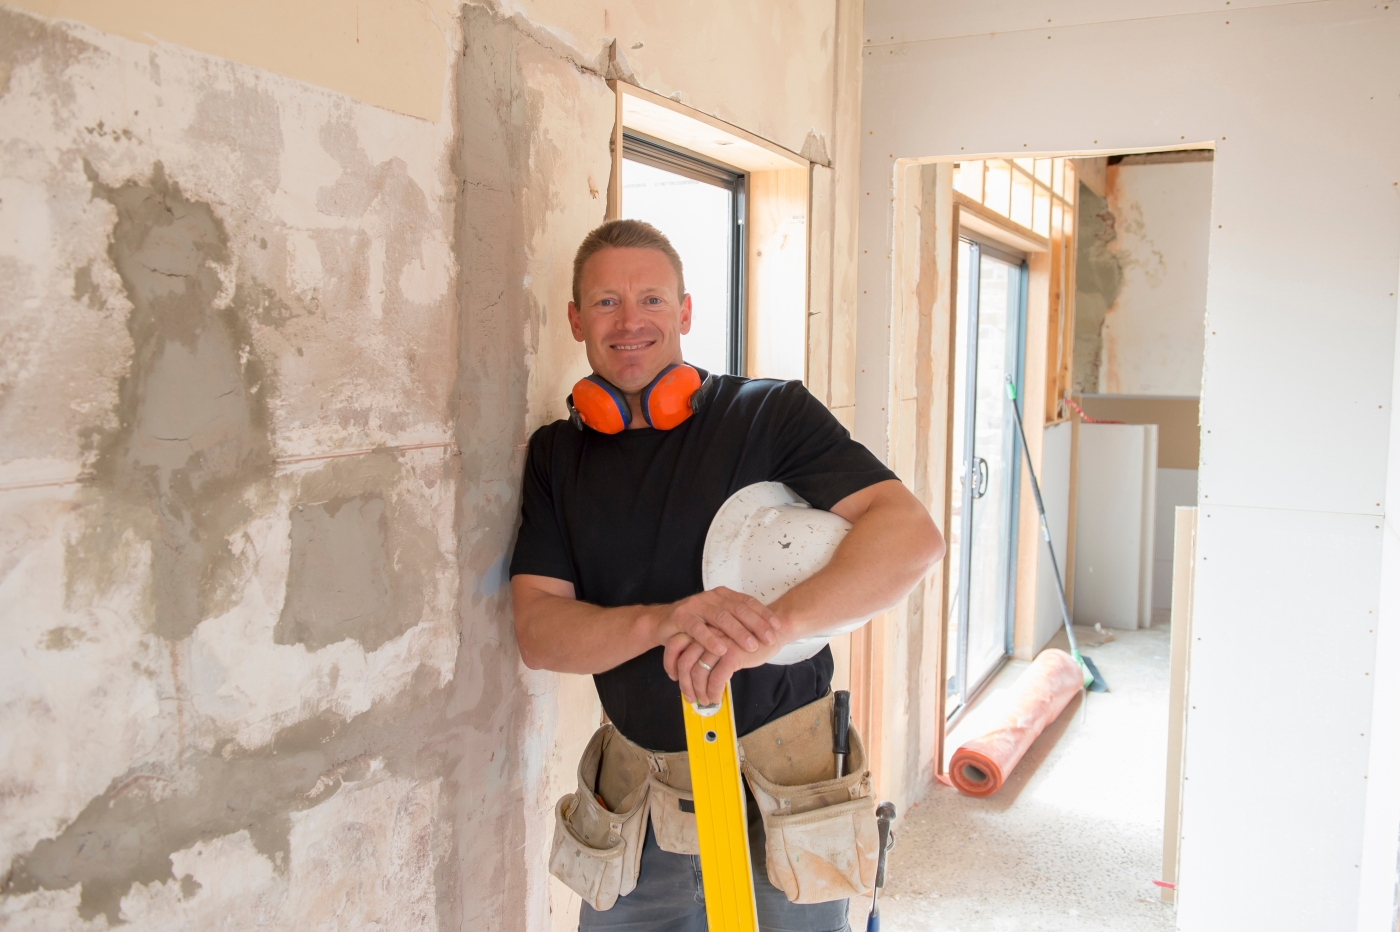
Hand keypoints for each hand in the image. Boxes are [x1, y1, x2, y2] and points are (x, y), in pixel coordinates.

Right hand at [652, 587, 782, 663]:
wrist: (663, 623)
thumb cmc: (695, 623)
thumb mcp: (717, 619)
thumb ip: (736, 620)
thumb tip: (765, 630)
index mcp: (722, 595)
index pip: (747, 602)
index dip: (763, 614)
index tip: (777, 627)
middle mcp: (711, 597)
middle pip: (738, 609)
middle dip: (756, 625)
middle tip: (770, 639)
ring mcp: (695, 605)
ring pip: (721, 618)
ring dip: (738, 633)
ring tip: (751, 646)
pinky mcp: (681, 617)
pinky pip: (698, 628)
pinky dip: (710, 639)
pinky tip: (722, 649)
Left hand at [668, 620, 790, 705]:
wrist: (774, 628)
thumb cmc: (748, 635)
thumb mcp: (721, 637)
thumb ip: (707, 646)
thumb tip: (693, 669)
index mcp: (702, 626)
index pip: (675, 644)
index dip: (670, 663)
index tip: (674, 677)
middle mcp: (707, 633)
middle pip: (684, 661)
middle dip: (684, 684)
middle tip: (689, 696)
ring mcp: (719, 643)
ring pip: (699, 672)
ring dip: (699, 691)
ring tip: (704, 700)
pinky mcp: (732, 654)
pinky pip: (716, 678)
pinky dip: (713, 691)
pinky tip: (716, 697)